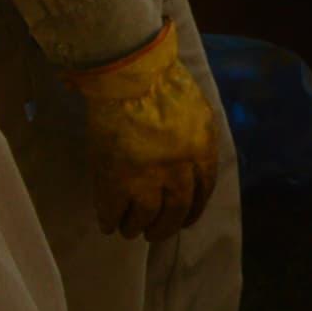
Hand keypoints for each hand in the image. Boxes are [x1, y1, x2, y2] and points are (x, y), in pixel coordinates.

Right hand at [64, 27, 220, 240]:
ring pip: (145, 216)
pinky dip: (110, 219)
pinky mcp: (115, 178)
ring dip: (137, 227)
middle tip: (155, 233)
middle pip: (176, 211)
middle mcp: (179, 171)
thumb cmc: (165, 85)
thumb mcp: (198, 112)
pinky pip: (113, 209)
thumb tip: (193, 163)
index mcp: (202, 152)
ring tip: (131, 229)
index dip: (193, 210)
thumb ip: (198, 140)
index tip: (186, 219)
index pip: (203, 191)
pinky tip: (108, 224)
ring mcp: (147, 178)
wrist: (131, 78)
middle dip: (166, 227)